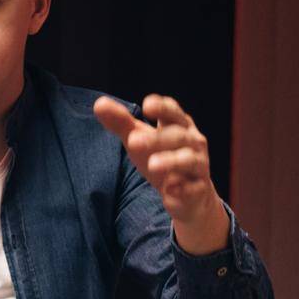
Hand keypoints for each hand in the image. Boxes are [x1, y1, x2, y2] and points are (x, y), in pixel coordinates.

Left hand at [94, 93, 227, 253]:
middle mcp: (193, 142)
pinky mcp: (198, 189)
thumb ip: (121, 122)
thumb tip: (99, 103)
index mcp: (178, 125)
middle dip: (156, 138)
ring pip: (188, 160)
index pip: (173, 112)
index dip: (162, 108)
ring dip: (171, 161)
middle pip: (177, 136)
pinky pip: (194, 188)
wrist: (188, 194)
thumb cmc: (161, 156)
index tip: (147, 105)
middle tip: (132, 141)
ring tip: (153, 165)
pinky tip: (171, 189)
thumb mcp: (139, 138)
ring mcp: (198, 165)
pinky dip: (184, 188)